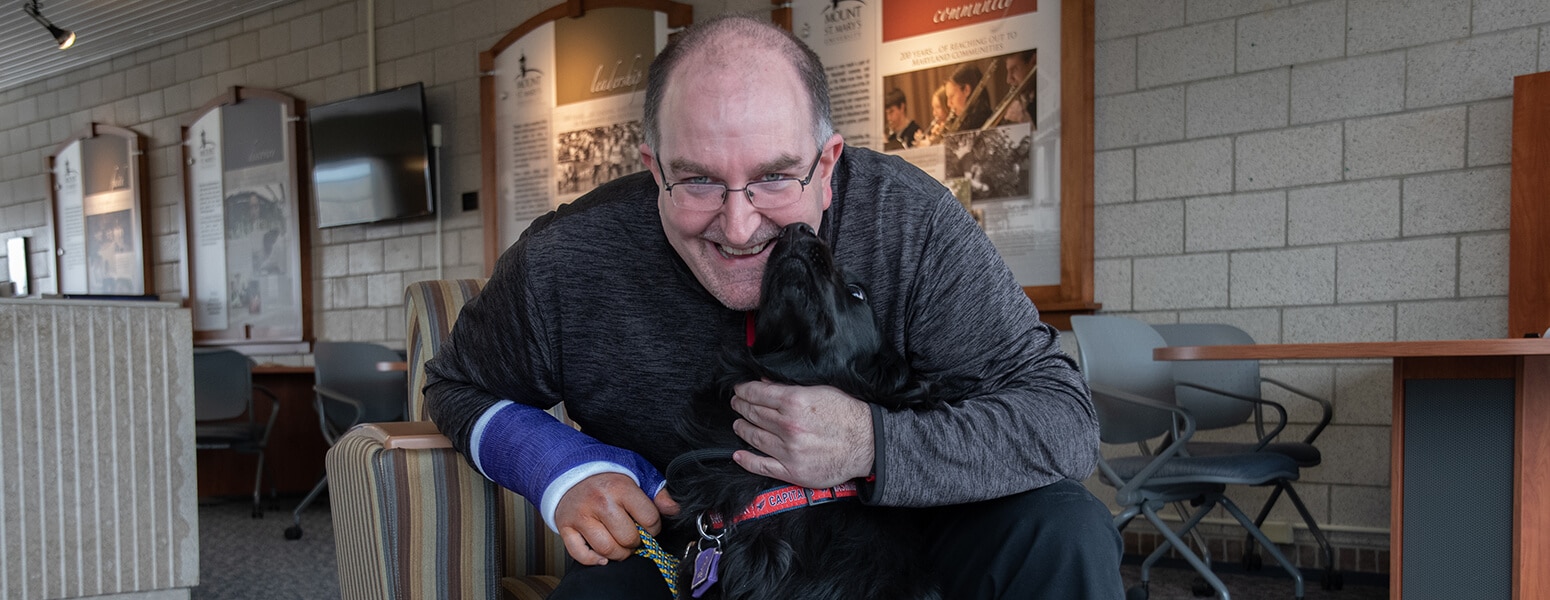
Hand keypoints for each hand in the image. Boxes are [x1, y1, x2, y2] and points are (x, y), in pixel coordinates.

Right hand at [553, 473, 664, 565]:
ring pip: (607, 550)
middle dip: (636, 542)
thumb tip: (674, 510)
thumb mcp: (638, 474)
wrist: (571, 469)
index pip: (649, 519)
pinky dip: (593, 560)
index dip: (654, 527)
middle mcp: (600, 502)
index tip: (648, 525)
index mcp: (620, 488)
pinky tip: (602, 555)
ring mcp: (581, 516)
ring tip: (621, 544)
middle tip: (634, 536)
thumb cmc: (608, 476)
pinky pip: (580, 554)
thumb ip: (658, 492)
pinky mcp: (566, 526)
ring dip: (619, 554)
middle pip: (628, 538)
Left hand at [729, 380, 873, 488]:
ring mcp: (789, 450)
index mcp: (795, 402)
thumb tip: (766, 382)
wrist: (868, 443)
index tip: (739, 390)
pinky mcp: (793, 471)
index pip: (757, 394)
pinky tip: (739, 455)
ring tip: (738, 424)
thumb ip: (791, 387)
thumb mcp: (821, 391)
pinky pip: (762, 466)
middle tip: (736, 404)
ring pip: (754, 438)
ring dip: (742, 429)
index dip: (744, 390)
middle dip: (741, 407)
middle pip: (753, 414)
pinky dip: (747, 460)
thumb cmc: (848, 415)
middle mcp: (789, 426)